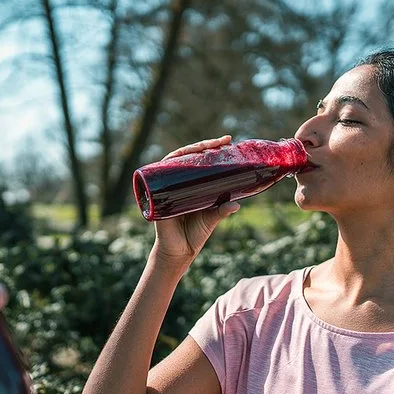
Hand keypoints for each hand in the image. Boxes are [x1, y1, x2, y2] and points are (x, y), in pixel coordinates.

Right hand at [151, 135, 240, 265]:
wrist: (179, 252)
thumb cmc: (194, 234)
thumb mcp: (211, 219)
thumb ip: (222, 211)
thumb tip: (236, 204)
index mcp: (192, 185)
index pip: (200, 161)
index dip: (211, 149)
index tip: (227, 141)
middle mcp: (178, 182)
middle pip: (187, 157)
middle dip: (203, 145)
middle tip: (221, 141)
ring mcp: (166, 187)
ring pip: (174, 162)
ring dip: (187, 151)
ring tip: (204, 147)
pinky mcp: (157, 196)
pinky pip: (157, 176)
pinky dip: (163, 166)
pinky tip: (172, 158)